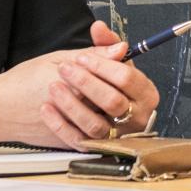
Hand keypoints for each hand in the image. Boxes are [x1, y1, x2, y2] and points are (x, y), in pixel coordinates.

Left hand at [38, 22, 161, 147]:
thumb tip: (118, 44)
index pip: (127, 78)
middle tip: (65, 69)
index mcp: (144, 93)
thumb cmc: (87, 76)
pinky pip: (78, 140)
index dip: (103, 66)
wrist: (53, 103)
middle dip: (86, 83)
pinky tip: (47, 108)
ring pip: (95, 125)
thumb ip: (105, 47)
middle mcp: (135, 117)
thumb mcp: (95, 58)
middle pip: (113, 101)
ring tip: (54, 87)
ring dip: (72, 105)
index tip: (82, 58)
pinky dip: (61, 124)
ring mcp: (114, 135)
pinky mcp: (93, 146)